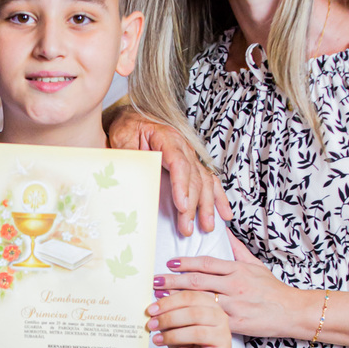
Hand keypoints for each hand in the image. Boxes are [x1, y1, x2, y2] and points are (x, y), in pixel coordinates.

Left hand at [105, 106, 231, 234]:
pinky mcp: (194, 165)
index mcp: (167, 138)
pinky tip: (225, 214)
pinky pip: (210, 181)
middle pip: (193, 178)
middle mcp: (184, 147)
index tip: (182, 206)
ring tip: (206, 227)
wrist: (135, 119)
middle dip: (192, 205)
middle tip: (186, 228)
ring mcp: (192, 156)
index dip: (181, 186)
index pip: (178, 163)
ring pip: (205, 182)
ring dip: (207, 206)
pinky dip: (218, 198)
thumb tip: (136, 181)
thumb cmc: (129, 129)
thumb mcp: (124, 141)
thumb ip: (132, 159)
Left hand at [147, 287, 231, 347]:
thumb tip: (153, 309)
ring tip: (157, 340)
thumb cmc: (191, 343)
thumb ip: (169, 315)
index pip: (190, 297)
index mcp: (210, 305)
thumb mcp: (179, 326)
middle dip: (168, 318)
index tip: (151, 310)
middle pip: (194, 313)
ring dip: (173, 336)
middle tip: (151, 325)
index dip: (168, 302)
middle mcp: (220, 318)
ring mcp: (223, 337)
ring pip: (198, 333)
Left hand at [162, 251, 306, 338]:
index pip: (206, 264)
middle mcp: (234, 286)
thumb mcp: (255, 265)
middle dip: (173, 282)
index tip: (168, 264)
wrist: (290, 311)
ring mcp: (234, 305)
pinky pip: (210, 323)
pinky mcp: (236, 324)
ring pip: (200, 303)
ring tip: (159, 301)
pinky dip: (192, 322)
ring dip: (177, 302)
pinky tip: (178, 322)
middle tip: (154, 282)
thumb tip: (222, 229)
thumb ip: (236, 249)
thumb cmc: (271, 288)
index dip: (186, 263)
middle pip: (198, 282)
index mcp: (237, 270)